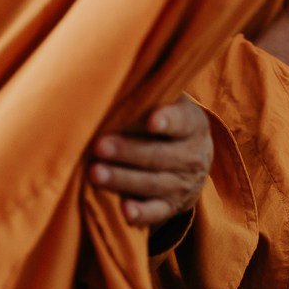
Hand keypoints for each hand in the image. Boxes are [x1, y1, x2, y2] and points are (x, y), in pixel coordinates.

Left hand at [88, 96, 213, 226]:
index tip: (151, 120)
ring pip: (153, 184)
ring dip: (123, 180)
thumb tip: (113, 75)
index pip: (182, 122)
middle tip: (99, 146)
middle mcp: (193, 155)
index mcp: (193, 124)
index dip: (168, 121)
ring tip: (95, 174)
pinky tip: (124, 211)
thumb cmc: (167, 124)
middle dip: (128, 151)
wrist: (192, 161)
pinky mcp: (171, 207)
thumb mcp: (170, 104)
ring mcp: (183, 184)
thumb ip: (151, 94)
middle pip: (160, 155)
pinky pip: (156, 213)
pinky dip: (141, 213)